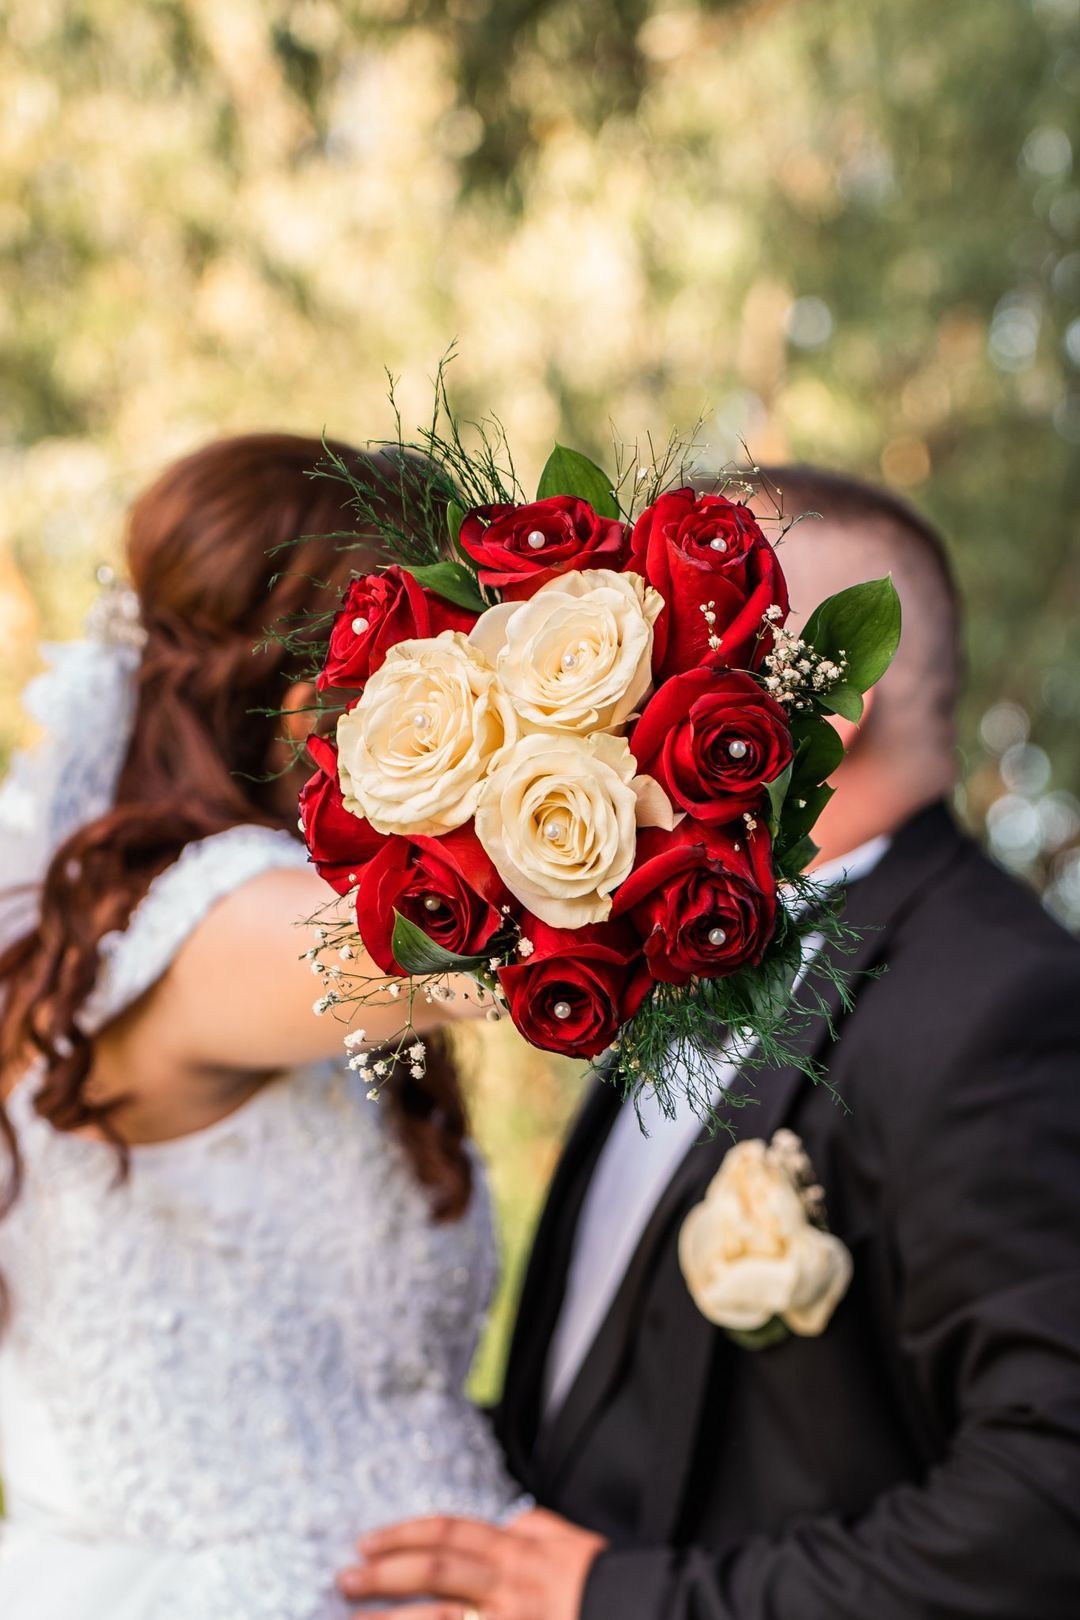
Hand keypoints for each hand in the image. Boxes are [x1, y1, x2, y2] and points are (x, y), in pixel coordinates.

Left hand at [337, 1507, 606, 1618]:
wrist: (640, 1610)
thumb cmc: (600, 1579)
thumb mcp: (566, 1539)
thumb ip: (532, 1528)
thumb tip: (507, 1523)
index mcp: (517, 1549)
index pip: (448, 1533)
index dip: (402, 1536)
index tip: (366, 1542)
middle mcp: (508, 1584)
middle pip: (435, 1573)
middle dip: (384, 1576)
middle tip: (343, 1581)